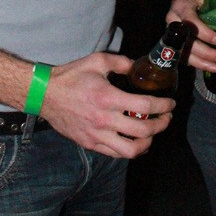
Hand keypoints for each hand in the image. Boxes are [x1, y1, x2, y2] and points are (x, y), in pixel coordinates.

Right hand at [41, 52, 173, 157]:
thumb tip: (138, 65)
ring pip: (130, 150)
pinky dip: (128, 149)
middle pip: (143, 131)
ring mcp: (96, 135)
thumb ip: (121, 62)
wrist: (45, 95)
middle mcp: (104, 120)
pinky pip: (114, 154)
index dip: (163, 106)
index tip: (170, 104)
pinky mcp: (90, 144)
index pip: (145, 106)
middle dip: (161, 125)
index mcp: (108, 97)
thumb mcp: (97, 61)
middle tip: (166, 118)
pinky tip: (133, 140)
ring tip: (152, 134)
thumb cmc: (71, 76)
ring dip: (147, 143)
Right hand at [167, 0, 215, 72]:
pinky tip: (208, 67)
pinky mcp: (175, 39)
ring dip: (200, 61)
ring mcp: (172, 30)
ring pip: (182, 50)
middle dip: (204, 51)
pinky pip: (182, 53)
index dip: (203, 32)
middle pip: (186, 39)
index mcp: (183, 5)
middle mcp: (174, 19)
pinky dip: (196, 62)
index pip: (190, 20)